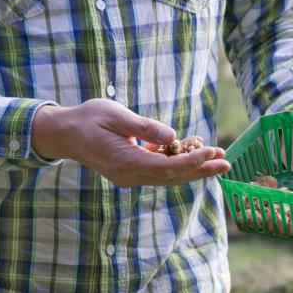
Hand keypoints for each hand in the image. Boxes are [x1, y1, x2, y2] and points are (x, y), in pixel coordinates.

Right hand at [31, 99, 230, 186]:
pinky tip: (191, 152)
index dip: (192, 161)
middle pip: (173, 177)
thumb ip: (144, 127)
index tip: (212, 151)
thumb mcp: (116, 115)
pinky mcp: (130, 172)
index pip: (167, 167)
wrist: (65, 134)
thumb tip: (172, 136)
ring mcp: (130, 177)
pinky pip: (159, 171)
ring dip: (193, 168)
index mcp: (126, 162)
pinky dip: (177, 163)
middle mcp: (130, 175)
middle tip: (227, 163)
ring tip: (217, 158)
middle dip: (201, 169)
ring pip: (168, 176)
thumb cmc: (89, 119)